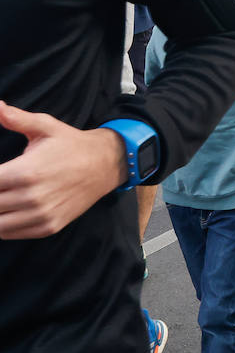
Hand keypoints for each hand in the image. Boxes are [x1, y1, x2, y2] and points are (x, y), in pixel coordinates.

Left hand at [0, 102, 124, 238]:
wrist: (106, 164)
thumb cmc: (72, 145)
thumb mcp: (46, 127)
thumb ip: (17, 119)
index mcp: (25, 171)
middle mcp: (32, 197)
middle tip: (1, 184)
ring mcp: (41, 215)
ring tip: (4, 196)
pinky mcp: (48, 226)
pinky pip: (10, 233)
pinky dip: (4, 225)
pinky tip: (8, 210)